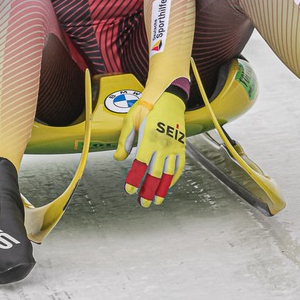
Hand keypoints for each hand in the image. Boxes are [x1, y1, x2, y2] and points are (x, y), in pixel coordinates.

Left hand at [114, 88, 186, 206]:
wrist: (168, 96)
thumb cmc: (147, 107)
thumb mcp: (130, 120)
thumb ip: (124, 141)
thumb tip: (118, 158)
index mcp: (148, 138)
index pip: (140, 165)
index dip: (134, 180)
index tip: (129, 190)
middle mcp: (163, 145)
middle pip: (155, 174)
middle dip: (148, 190)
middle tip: (143, 203)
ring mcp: (174, 146)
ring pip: (168, 173)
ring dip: (162, 189)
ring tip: (157, 201)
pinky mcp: (181, 145)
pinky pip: (179, 166)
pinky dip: (174, 178)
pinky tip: (169, 185)